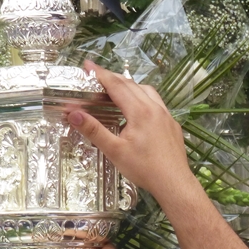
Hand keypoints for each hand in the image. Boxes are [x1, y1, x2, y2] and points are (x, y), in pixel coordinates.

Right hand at [68, 60, 194, 203]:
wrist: (174, 182)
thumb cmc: (145, 169)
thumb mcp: (114, 150)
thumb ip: (94, 130)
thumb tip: (74, 114)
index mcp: (140, 111)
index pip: (117, 85)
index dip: (100, 74)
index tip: (88, 65)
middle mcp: (155, 108)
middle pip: (132, 85)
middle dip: (113, 78)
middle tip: (97, 76)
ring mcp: (166, 115)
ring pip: (147, 91)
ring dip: (131, 86)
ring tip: (117, 89)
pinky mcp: (172, 125)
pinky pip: (157, 103)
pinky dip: (144, 97)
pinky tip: (139, 108)